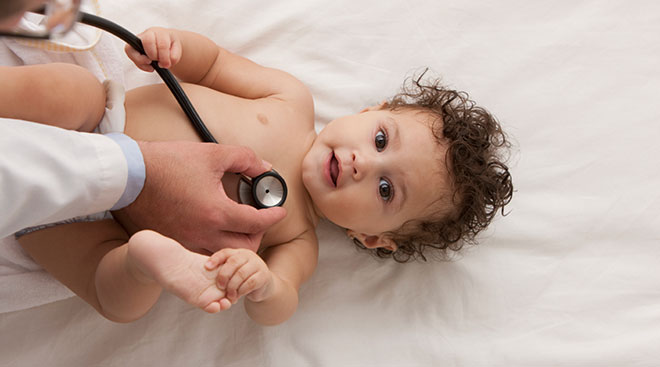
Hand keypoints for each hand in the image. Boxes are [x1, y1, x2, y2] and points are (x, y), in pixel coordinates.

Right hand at [120, 140, 286, 253]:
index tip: (280, 211)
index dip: (274, 217)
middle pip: (244, 250)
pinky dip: (214, 247)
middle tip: (258, 220)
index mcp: (216, 212)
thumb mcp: (213, 153)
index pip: (257, 223)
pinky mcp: (173, 243)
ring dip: (236, 245)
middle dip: (258, 236)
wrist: (128, 175)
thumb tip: (265, 168)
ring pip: (223, 256)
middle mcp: (202, 234)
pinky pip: (201, 255)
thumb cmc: (168, 162)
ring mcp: (186, 242)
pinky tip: (214, 231)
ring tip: (237, 227)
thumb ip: (246, 159)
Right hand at [124, 27, 181, 71]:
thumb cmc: (171, 46)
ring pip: (132, 48)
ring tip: (151, 64)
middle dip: (154, 56)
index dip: (164, 57)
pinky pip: (130, 54)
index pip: (162, 44)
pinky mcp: (132, 46)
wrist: (166, 43)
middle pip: (147, 42)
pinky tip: (149, 66)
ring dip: (142, 61)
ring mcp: (138, 39)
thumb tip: (164, 63)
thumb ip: (174, 56)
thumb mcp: (177, 50)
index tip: (167, 64)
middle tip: (159, 63)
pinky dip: (139, 64)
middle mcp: (148, 33)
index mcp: (161, 32)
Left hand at [205, 248, 273, 306]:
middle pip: (233, 262)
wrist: (264, 286)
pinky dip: (241, 291)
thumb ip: (224, 269)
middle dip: (224, 275)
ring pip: (241, 274)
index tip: (206, 268)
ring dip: (232, 286)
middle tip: (220, 287)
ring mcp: (258, 265)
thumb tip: (206, 270)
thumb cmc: (244, 279)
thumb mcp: (234, 272)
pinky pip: (250, 283)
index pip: (225, 252)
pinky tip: (238, 295)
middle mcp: (249, 256)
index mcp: (239, 253)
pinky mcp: (264, 276)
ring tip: (229, 295)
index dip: (215, 259)